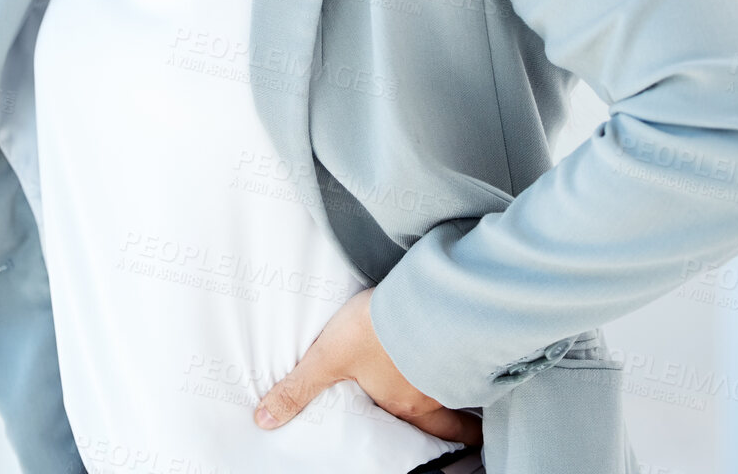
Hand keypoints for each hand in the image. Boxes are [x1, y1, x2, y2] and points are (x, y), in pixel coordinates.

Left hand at [252, 286, 483, 446]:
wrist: (423, 294)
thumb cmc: (377, 330)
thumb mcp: (327, 358)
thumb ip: (298, 388)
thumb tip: (265, 420)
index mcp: (402, 403)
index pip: (426, 433)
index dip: (443, 441)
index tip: (455, 444)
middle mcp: (432, 392)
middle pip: (453, 418)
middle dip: (463, 426)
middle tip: (471, 429)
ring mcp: (453, 363)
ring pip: (462, 385)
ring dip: (460, 386)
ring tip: (460, 380)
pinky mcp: (465, 332)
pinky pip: (472, 354)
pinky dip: (472, 355)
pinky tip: (471, 341)